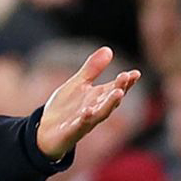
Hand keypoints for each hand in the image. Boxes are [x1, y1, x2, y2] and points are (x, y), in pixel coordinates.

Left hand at [36, 46, 140, 160]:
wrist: (45, 131)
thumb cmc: (65, 107)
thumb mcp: (77, 84)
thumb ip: (92, 69)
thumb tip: (109, 49)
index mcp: (98, 98)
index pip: (115, 88)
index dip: (126, 82)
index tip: (135, 73)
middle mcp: (96, 110)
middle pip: (110, 100)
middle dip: (119, 88)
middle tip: (126, 77)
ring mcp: (85, 122)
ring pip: (101, 113)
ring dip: (110, 103)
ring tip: (118, 93)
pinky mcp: (72, 131)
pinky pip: (80, 125)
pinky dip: (85, 119)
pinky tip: (87, 111)